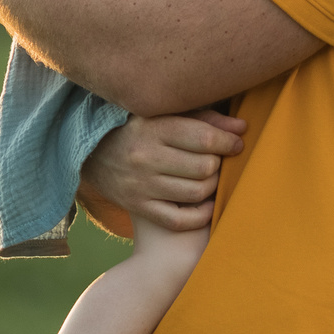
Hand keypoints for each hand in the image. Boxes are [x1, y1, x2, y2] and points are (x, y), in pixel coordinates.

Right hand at [78, 109, 246, 232]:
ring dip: (213, 186)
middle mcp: (145, 157)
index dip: (229, 141)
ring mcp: (141, 185)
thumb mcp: (164, 113)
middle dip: (219, 163)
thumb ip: (204, 118)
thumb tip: (241, 128)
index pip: (204, 138)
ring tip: (210, 177)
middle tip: (218, 160)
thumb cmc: (139, 128)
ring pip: (197, 192)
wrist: (91, 153)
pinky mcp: (138, 207)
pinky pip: (180, 220)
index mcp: (152, 127)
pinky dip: (201, 215)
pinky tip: (206, 204)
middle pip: (205, 167)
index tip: (236, 142)